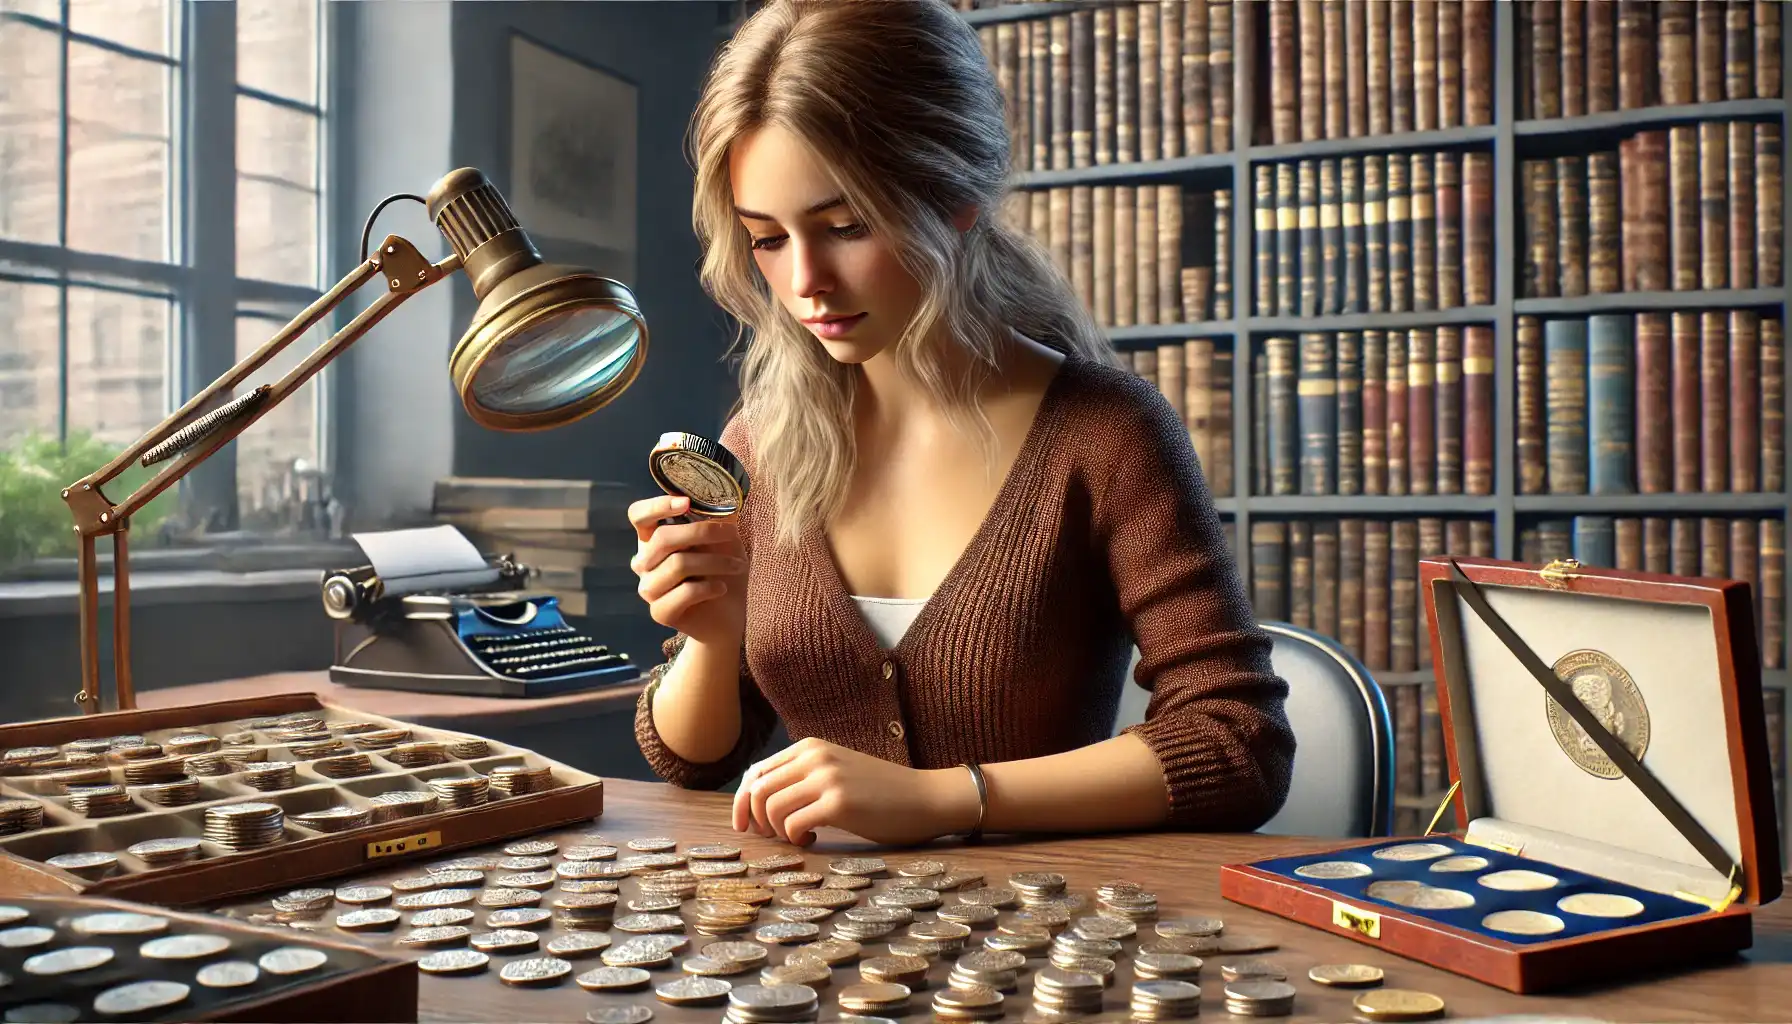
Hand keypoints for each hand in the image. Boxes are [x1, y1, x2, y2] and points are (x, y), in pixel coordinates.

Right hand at [627, 495, 748, 648]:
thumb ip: (716, 518)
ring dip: (715, 562)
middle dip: (703, 532)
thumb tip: (723, 492)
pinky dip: (709, 587)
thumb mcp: (724, 541)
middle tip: (733, 535)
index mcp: (653, 541)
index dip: (657, 506)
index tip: (686, 503)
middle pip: (663, 538)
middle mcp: (644, 563)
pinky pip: (684, 592)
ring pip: (677, 564)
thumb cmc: (724, 573)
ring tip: (738, 566)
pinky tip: (722, 589)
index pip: (638, 516)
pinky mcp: (660, 612)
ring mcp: (649, 589)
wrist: (730, 618)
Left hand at [731, 738, 980, 846]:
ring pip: (770, 807)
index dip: (743, 802)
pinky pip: (793, 824)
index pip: (756, 772)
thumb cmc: (880, 792)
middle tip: (773, 837)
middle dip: (755, 820)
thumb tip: (756, 801)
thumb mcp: (836, 772)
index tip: (748, 826)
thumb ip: (801, 778)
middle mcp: (815, 756)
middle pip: (756, 789)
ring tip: (798, 836)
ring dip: (777, 831)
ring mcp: (827, 778)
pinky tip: (813, 840)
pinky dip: (795, 838)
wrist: (926, 797)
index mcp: (810, 747)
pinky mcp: (840, 803)